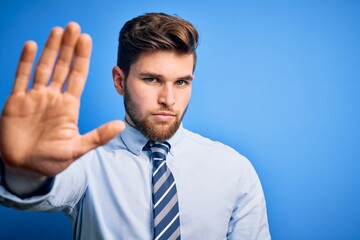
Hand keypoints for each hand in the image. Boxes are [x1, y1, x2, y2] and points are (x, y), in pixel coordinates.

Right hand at [0, 22, 124, 175]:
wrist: (25, 168)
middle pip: (63, 66)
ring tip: (58, 30)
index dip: (82, 58)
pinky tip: (32, 46)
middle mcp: (54, 98)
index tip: (86, 39)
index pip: (78, 76)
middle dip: (68, 47)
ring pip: (44, 67)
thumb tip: (120, 125)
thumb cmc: (51, 161)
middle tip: (74, 27)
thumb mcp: (77, 149)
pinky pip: (21, 77)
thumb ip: (98, 137)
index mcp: (69, 106)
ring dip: (50, 49)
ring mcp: (35, 97)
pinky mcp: (16, 101)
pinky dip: (26, 61)